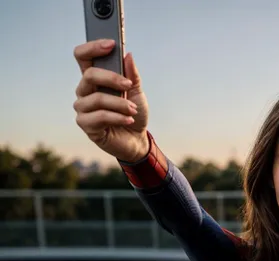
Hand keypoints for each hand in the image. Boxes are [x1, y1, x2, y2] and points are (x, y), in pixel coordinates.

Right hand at [73, 39, 149, 161]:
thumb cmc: (134, 113)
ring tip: (133, 110)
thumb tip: (128, 55)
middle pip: (89, 75)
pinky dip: (117, 117)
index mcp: (94, 79)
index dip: (93, 47)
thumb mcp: (136, 92)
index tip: (111, 44)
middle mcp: (84, 91)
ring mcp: (83, 108)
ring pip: (96, 98)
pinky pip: (99, 116)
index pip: (83, 57)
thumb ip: (132, 75)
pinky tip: (128, 120)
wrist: (137, 139)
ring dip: (119, 104)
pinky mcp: (86, 125)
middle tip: (128, 85)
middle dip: (112, 79)